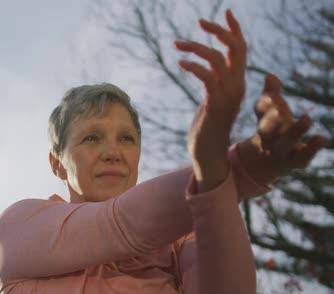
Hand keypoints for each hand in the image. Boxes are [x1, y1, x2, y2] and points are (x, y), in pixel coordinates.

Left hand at [175, 9, 246, 191]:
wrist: (209, 155)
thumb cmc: (207, 129)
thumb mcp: (211, 102)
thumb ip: (212, 85)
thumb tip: (204, 71)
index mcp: (237, 83)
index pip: (241, 50)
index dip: (235, 30)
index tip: (226, 12)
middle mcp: (237, 86)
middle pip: (235, 48)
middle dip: (219, 30)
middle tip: (199, 22)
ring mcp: (228, 95)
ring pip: (217, 59)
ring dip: (196, 47)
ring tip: (177, 44)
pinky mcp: (215, 104)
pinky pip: (207, 77)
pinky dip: (193, 66)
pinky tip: (180, 63)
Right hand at [238, 74, 324, 184]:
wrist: (265, 162)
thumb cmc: (272, 129)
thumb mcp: (269, 113)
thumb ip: (270, 96)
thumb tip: (270, 76)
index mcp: (261, 122)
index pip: (260, 111)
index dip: (265, 104)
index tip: (273, 96)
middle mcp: (268, 138)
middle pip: (266, 130)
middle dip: (272, 122)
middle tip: (280, 112)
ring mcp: (280, 151)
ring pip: (285, 143)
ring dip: (295, 132)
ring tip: (307, 119)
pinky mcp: (294, 162)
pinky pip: (301, 158)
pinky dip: (311, 149)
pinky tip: (321, 138)